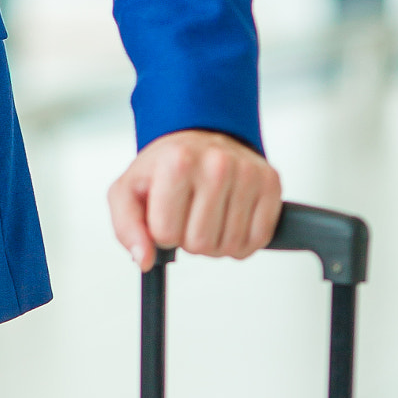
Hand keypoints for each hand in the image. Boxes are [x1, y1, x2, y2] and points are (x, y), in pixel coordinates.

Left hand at [107, 129, 281, 271]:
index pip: (166, 234)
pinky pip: (258, 240)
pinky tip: (230, 217)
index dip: (162, 232)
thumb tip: (144, 259)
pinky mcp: (271, 183)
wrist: (199, 138)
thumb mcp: (129, 191)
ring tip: (208, 212)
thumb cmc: (165, 167)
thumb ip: (127, 227)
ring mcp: (248, 172)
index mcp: (177, 161)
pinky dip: (242, 240)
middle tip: (188, 213)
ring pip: (230, 246)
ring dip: (216, 241)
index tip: (165, 211)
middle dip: (189, 239)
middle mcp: (216, 163)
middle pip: (200, 244)